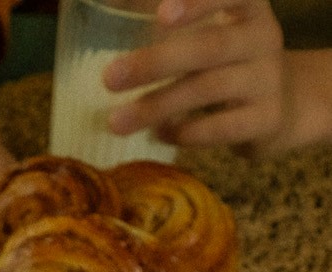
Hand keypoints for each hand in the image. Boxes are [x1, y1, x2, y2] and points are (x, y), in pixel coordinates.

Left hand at [104, 0, 285, 149]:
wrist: (284, 107)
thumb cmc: (231, 64)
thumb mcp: (215, 33)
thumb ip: (176, 23)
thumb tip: (110, 6)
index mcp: (249, 9)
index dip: (197, 4)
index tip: (161, 15)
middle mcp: (263, 38)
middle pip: (208, 48)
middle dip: (155, 63)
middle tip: (110, 78)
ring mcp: (268, 80)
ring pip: (207, 90)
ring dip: (157, 106)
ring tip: (117, 121)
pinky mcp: (267, 120)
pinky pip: (220, 128)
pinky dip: (183, 133)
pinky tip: (158, 134)